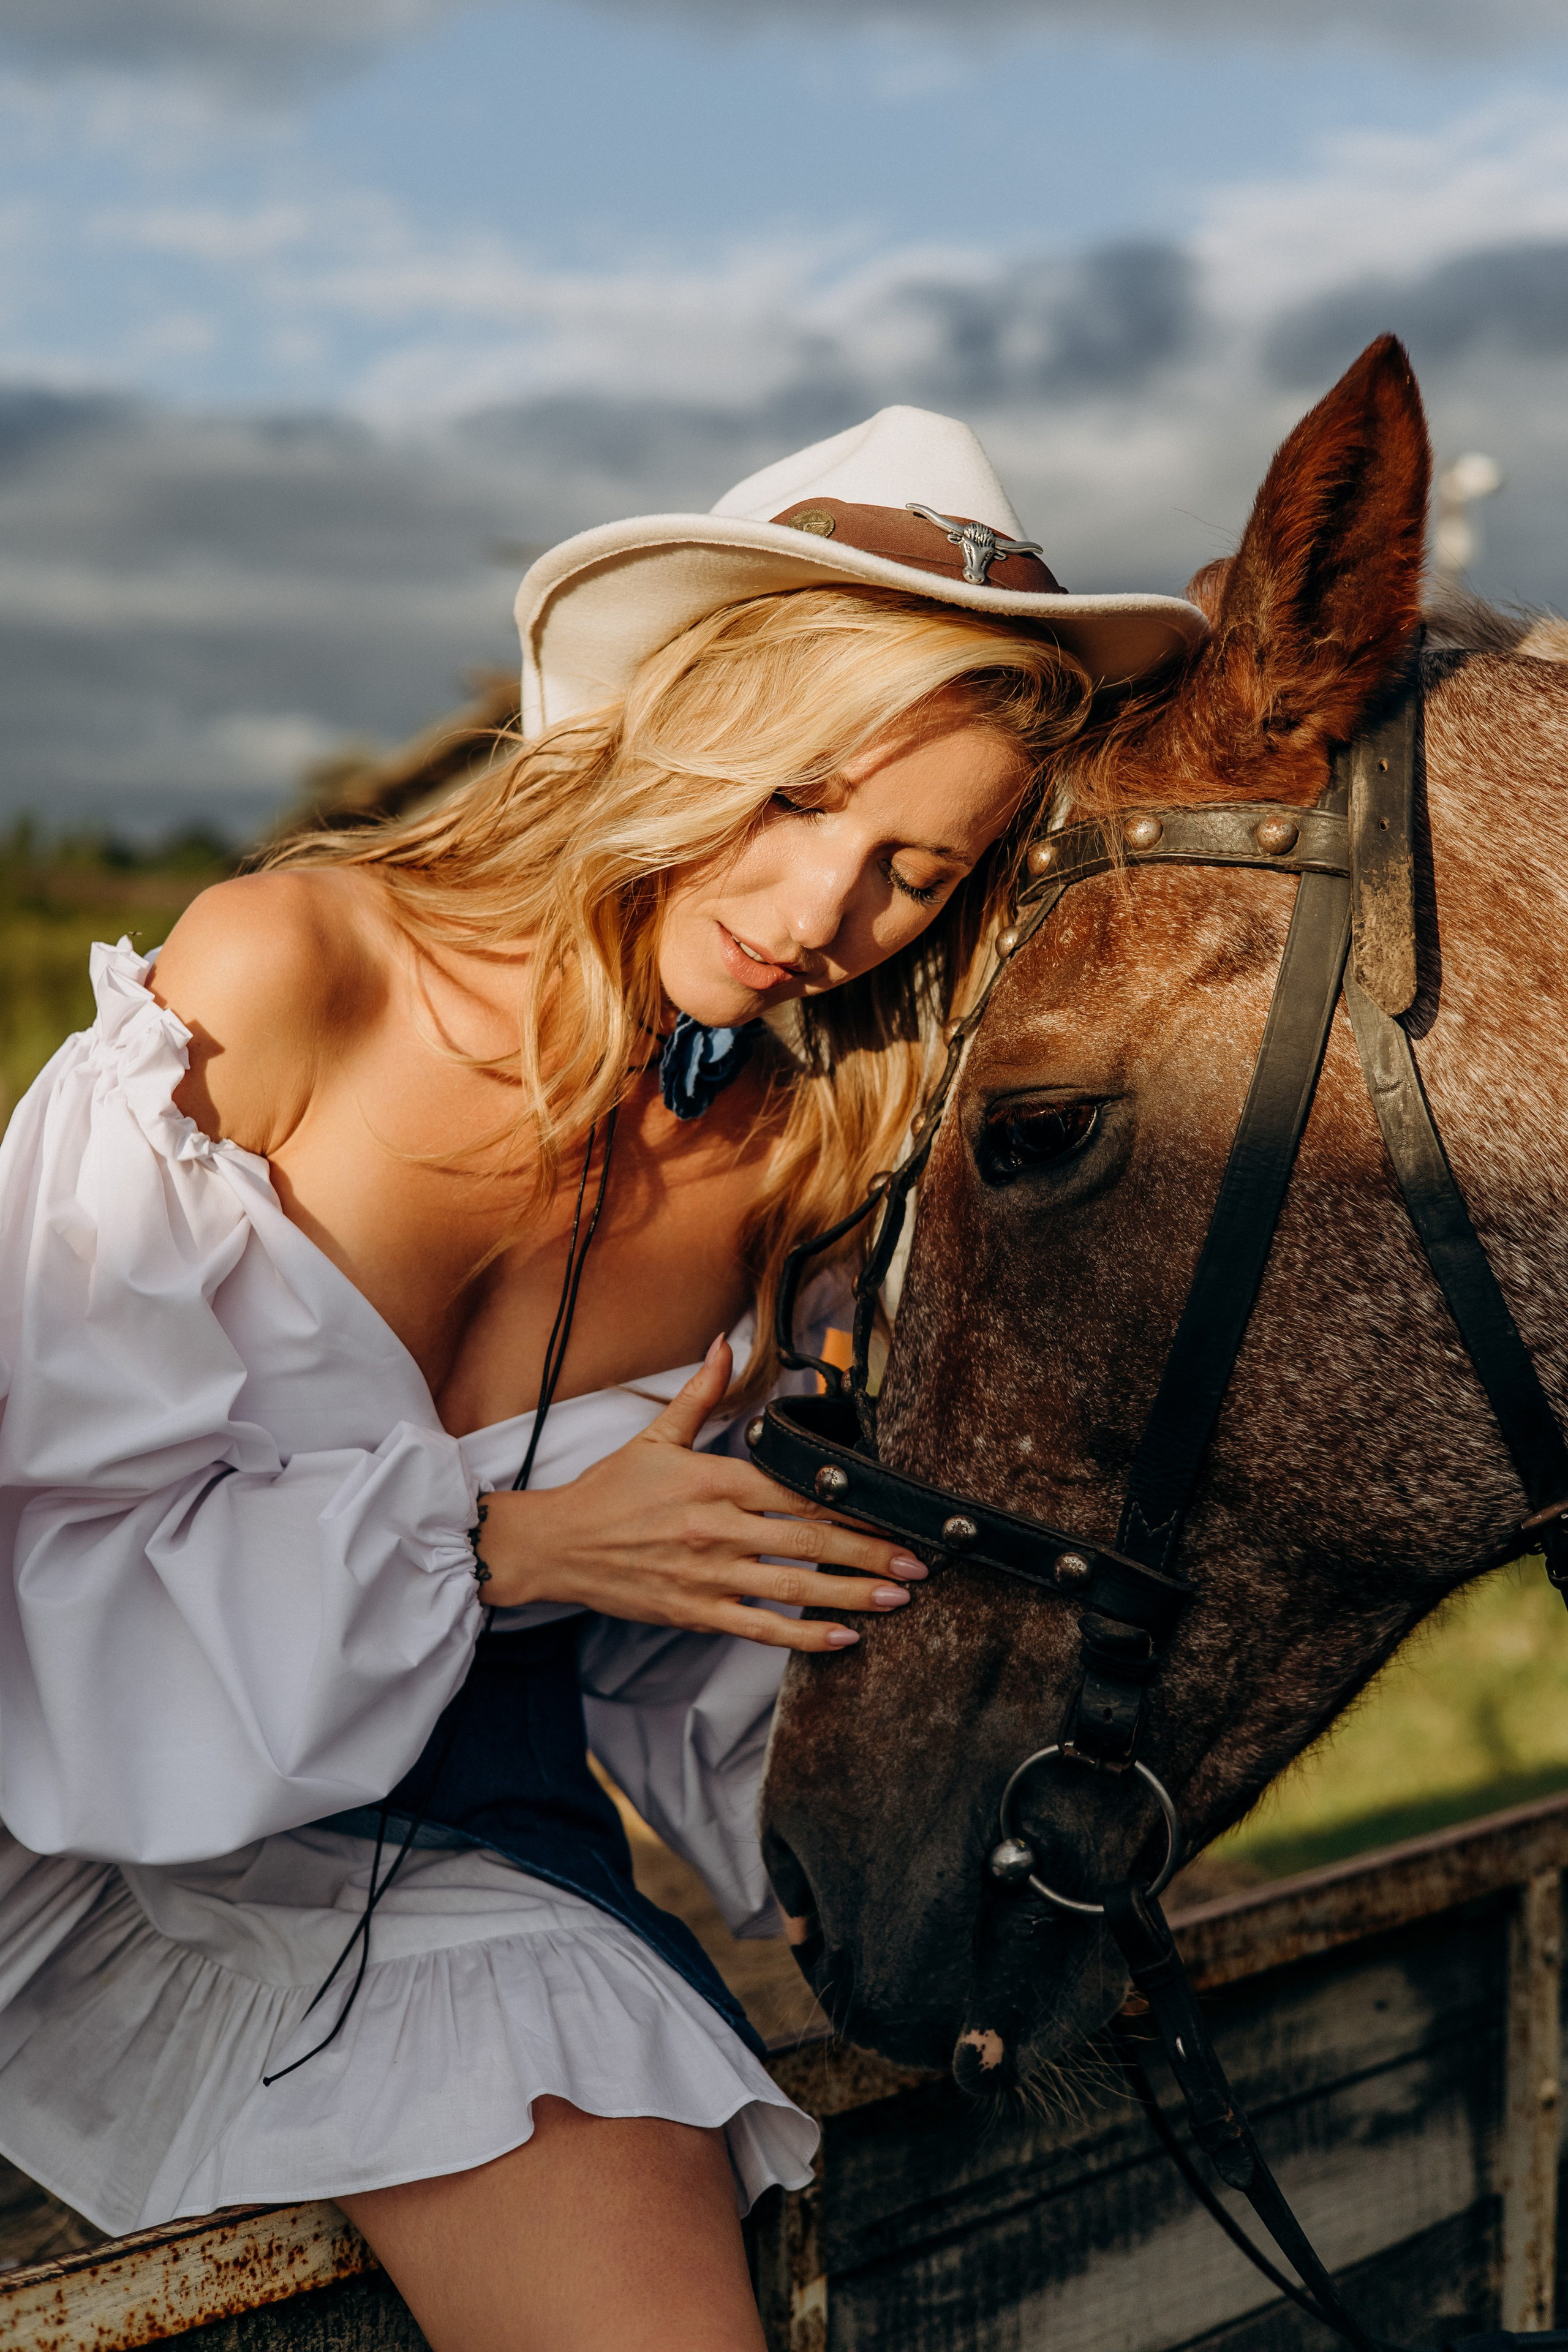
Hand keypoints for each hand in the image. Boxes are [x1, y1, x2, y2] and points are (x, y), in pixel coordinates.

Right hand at [471, 1336, 926, 1650]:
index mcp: (715, 1481)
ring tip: (896, 1602)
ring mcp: (707, 1576)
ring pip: (793, 1589)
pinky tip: (841, 1638)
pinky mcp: (695, 1613)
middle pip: (809, 1542)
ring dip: (851, 1596)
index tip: (893, 1513)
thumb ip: (701, 1392)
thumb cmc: (610, 1491)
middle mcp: (717, 1529)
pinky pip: (759, 1629)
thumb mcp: (657, 1435)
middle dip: (870, 1555)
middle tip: (918, 1566)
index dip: (850, 1505)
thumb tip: (725, 1343)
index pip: (797, 1492)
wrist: (558, 1545)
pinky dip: (803, 1637)